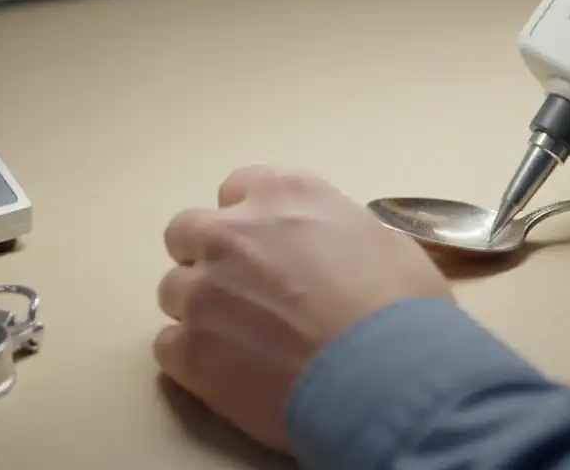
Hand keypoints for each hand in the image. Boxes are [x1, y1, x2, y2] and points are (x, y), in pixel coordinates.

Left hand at [154, 167, 452, 451]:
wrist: (388, 379)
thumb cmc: (401, 309)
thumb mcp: (386, 242)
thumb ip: (338, 233)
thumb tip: (332, 251)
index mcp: (284, 193)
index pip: (238, 188)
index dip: (252, 220)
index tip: (268, 244)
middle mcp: (232, 232)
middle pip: (188, 232)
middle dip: (210, 256)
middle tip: (247, 290)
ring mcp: (204, 291)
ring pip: (174, 290)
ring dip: (203, 308)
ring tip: (246, 340)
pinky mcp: (190, 351)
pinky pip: (168, 346)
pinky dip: (194, 357)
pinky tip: (234, 371)